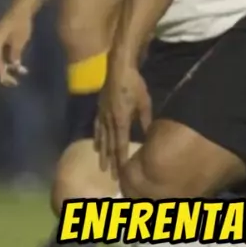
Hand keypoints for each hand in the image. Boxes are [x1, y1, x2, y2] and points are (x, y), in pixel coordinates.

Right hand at [0, 0, 34, 85]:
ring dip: (8, 68)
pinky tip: (20, 68)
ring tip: (21, 73)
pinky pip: (2, 55)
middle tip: (14, 83)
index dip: (1, 73)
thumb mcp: (20, 39)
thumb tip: (13, 66)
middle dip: (5, 73)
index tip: (7, 81)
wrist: (21, 8)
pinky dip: (9, 61)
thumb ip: (15, 53)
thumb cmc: (21, 22)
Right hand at [96, 61, 151, 179]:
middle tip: (111, 177)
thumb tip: (149, 137)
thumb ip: (146, 122)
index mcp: (122, 121)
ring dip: (103, 155)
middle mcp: (110, 122)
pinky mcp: (99, 110)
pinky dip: (96, 139)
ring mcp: (102, 116)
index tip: (121, 173)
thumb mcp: (145, 104)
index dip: (121, 160)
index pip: (121, 145)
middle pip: (110, 146)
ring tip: (102, 167)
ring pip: (102, 140)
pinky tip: (96, 147)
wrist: (119, 69)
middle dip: (111, 162)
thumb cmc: (135, 85)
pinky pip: (96, 128)